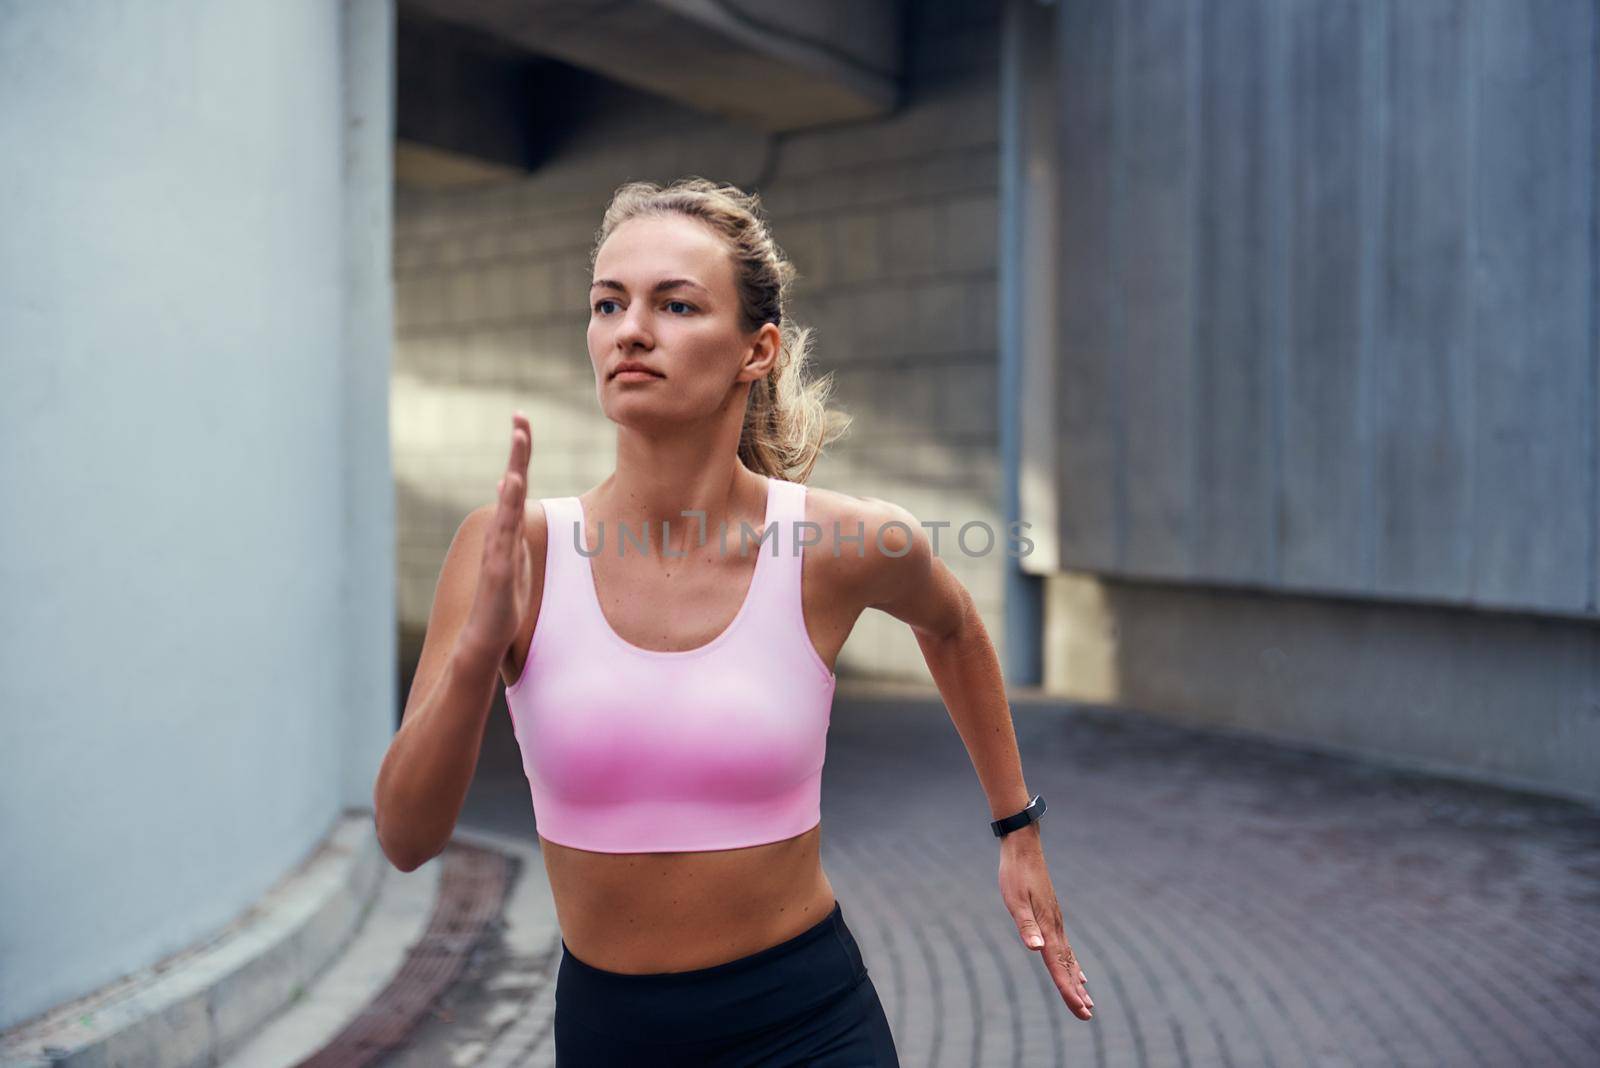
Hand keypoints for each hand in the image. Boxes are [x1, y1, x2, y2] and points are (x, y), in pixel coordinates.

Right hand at [462, 412, 534, 658]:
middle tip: (521, 417)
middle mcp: (501, 532)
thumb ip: (511, 524)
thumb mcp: (512, 552)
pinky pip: (504, 536)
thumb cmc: (501, 595)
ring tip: (519, 442)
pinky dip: (507, 511)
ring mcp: (498, 549)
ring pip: (508, 505)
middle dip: (518, 451)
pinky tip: (510, 489)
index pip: (517, 483)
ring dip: (514, 472)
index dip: (521, 453)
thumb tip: (506, 490)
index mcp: (509, 528)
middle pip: (512, 484)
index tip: (523, 420)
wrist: (486, 635)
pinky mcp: (498, 568)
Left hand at [999, 830, 1093, 1020]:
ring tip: (1086, 1000)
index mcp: (1047, 929)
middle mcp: (1055, 929)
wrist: (1023, 848)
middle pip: (1067, 968)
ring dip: (1076, 981)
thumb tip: (1035, 948)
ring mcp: (1056, 923)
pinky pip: (1066, 948)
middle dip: (1075, 993)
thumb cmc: (1015, 875)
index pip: (1058, 967)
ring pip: (1069, 959)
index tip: (1081, 1011)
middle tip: (1086, 1016)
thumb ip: (1025, 925)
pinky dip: (1072, 964)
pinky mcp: (1052, 918)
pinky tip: (1077, 971)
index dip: (1068, 991)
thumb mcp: (1014, 900)